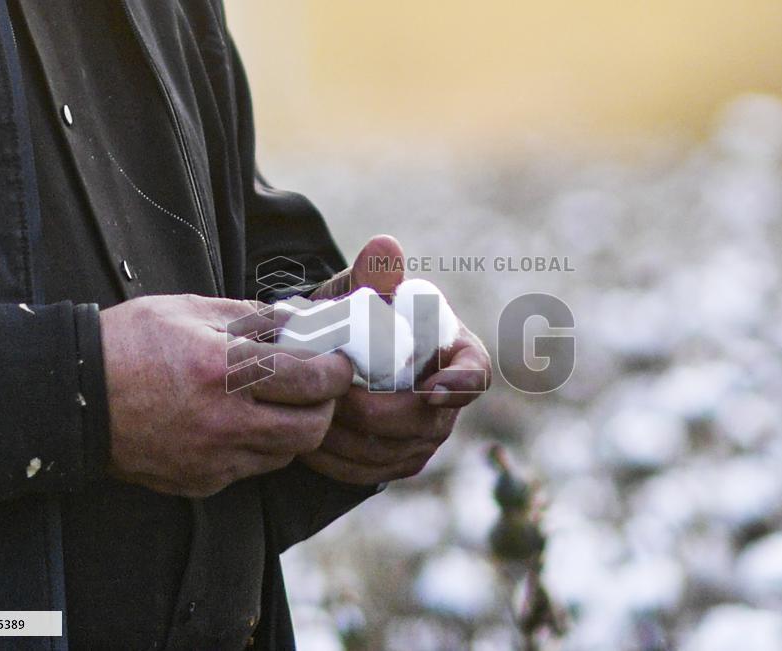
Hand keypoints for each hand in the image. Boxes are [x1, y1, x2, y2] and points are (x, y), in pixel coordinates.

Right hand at [100, 294, 353, 496]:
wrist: (72, 397)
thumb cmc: (130, 343)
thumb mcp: (191, 310)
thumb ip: (254, 316)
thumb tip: (302, 320)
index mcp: (224, 370)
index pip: (311, 379)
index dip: (337, 371)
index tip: (340, 363)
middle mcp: (223, 421)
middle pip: (311, 428)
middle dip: (325, 406)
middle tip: (318, 387)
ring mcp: (212, 458)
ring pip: (285, 454)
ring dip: (294, 429)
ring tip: (279, 403)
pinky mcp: (201, 481)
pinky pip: (251, 469)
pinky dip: (260, 447)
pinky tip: (242, 423)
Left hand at [300, 235, 491, 484]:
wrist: (330, 358)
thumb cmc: (356, 318)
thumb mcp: (360, 292)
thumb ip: (373, 275)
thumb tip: (383, 248)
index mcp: (454, 352)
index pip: (475, 373)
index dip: (459, 384)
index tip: (431, 389)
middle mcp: (447, 399)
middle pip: (424, 421)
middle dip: (375, 412)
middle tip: (331, 396)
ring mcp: (425, 436)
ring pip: (392, 452)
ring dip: (348, 439)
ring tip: (309, 415)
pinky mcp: (395, 462)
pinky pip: (370, 473)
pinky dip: (336, 462)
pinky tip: (306, 443)